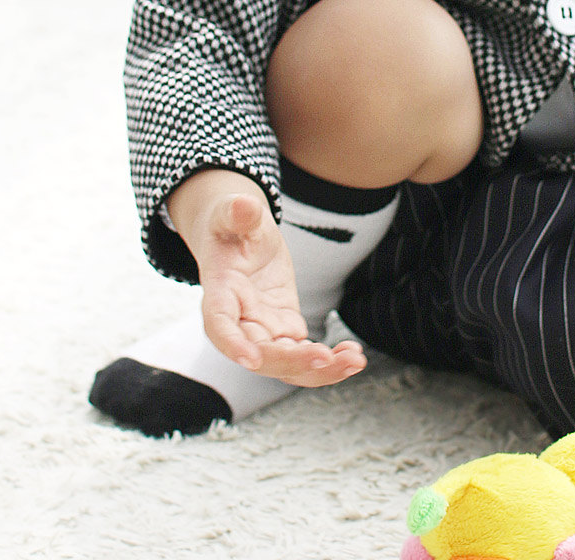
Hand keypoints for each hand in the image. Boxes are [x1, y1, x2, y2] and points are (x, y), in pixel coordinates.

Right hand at [170, 170, 366, 386]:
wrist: (239, 237)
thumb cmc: (231, 225)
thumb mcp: (231, 213)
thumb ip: (237, 213)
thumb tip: (244, 203)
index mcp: (220, 294)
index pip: (220, 324)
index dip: (233, 344)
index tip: (253, 360)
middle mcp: (239, 322)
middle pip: (261, 355)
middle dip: (292, 361)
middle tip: (325, 357)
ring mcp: (263, 330)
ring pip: (287, 365)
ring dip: (319, 371)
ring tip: (354, 362)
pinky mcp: (285, 329)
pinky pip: (304, 354)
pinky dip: (328, 361)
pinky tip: (354, 356)